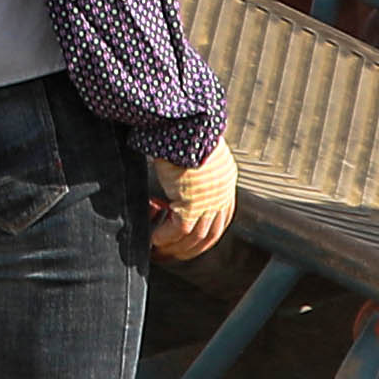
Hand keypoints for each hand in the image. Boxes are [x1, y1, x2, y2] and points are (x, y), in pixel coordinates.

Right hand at [144, 143, 239, 263]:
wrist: (182, 124)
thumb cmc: (182, 131)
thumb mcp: (196, 152)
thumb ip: (192, 169)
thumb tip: (176, 177)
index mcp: (225, 181)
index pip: (221, 219)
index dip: (206, 235)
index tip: (192, 243)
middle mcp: (221, 194)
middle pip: (210, 233)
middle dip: (191, 248)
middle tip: (174, 254)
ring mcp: (208, 200)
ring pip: (194, 236)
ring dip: (176, 246)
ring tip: (160, 249)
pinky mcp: (191, 203)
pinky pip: (178, 230)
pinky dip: (164, 237)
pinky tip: (153, 239)